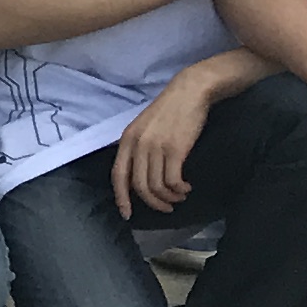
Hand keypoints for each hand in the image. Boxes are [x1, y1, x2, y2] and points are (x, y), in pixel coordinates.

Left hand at [113, 73, 214, 219]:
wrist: (189, 92)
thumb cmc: (168, 111)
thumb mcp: (144, 128)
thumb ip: (138, 149)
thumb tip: (139, 179)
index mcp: (127, 139)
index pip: (118, 175)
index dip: (121, 198)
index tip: (127, 214)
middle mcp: (138, 144)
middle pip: (140, 186)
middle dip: (153, 203)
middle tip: (166, 208)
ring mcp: (156, 147)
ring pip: (157, 187)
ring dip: (169, 198)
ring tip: (179, 196)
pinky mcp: (175, 149)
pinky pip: (173, 181)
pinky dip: (179, 190)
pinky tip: (186, 188)